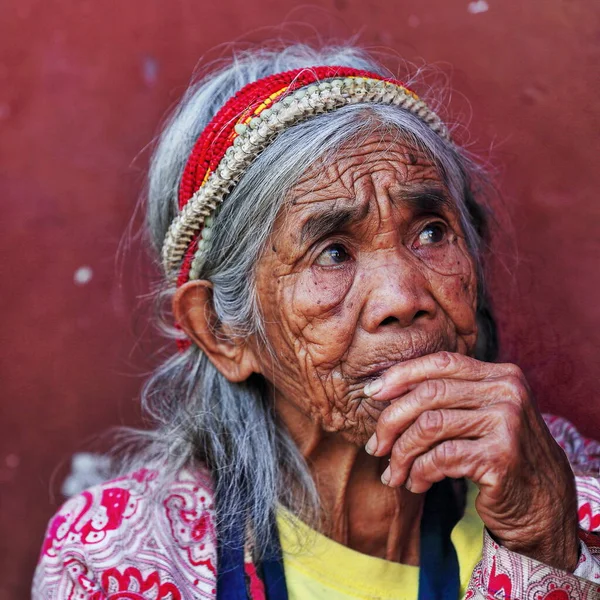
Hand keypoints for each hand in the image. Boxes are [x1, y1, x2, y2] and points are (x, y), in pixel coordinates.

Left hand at [364, 351, 579, 570]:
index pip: (440, 362)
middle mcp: (507, 392)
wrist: (545, 505)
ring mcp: (507, 422)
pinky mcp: (501, 456)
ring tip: (393, 474)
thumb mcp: (480, 416)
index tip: (372, 392)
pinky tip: (416, 484)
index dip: (401, 374)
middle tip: (375, 446)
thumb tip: (384, 390)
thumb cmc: (500, 456)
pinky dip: (419, 472)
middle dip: (391, 420)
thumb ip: (447, 398)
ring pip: (430, 425)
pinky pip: (441, 457)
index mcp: (500, 375)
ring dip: (401, 453)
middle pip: (429, 393)